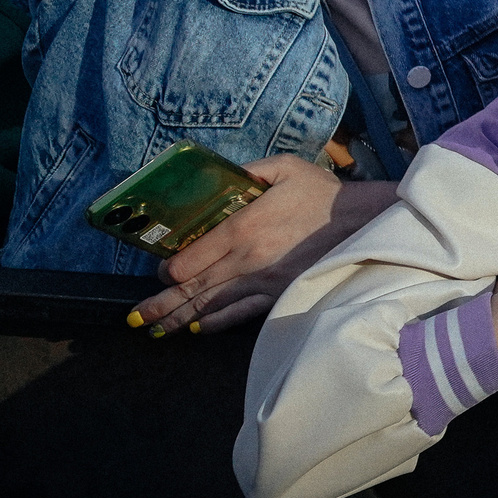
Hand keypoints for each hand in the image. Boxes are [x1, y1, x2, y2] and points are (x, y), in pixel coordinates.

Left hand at [129, 156, 394, 334]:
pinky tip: (196, 330)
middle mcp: (247, 260)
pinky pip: (240, 314)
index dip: (168, 268)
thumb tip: (217, 176)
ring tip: (152, 330)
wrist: (363, 222)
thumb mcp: (285, 167)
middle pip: (193, 287)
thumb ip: (247, 170)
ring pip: (210, 305)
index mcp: (244, 227)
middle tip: (134, 318)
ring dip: (178, 319)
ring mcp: (263, 282)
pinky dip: (215, 324)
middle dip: (160, 304)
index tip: (161, 269)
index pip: (190, 259)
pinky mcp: (279, 295)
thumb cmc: (323, 193)